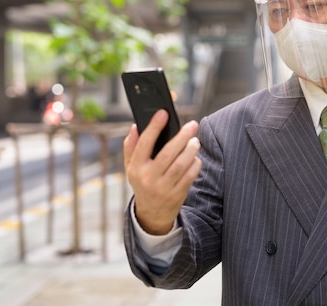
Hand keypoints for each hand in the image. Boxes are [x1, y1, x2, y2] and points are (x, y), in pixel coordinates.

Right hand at [124, 109, 201, 234]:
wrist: (151, 213)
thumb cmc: (142, 182)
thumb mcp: (131, 167)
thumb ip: (131, 147)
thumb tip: (134, 126)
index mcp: (136, 168)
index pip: (144, 143)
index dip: (154, 127)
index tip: (164, 113)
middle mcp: (148, 178)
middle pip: (168, 153)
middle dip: (182, 137)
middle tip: (192, 125)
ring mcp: (163, 188)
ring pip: (181, 165)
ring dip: (191, 150)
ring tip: (195, 140)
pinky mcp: (177, 195)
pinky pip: (189, 176)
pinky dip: (195, 164)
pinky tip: (196, 157)